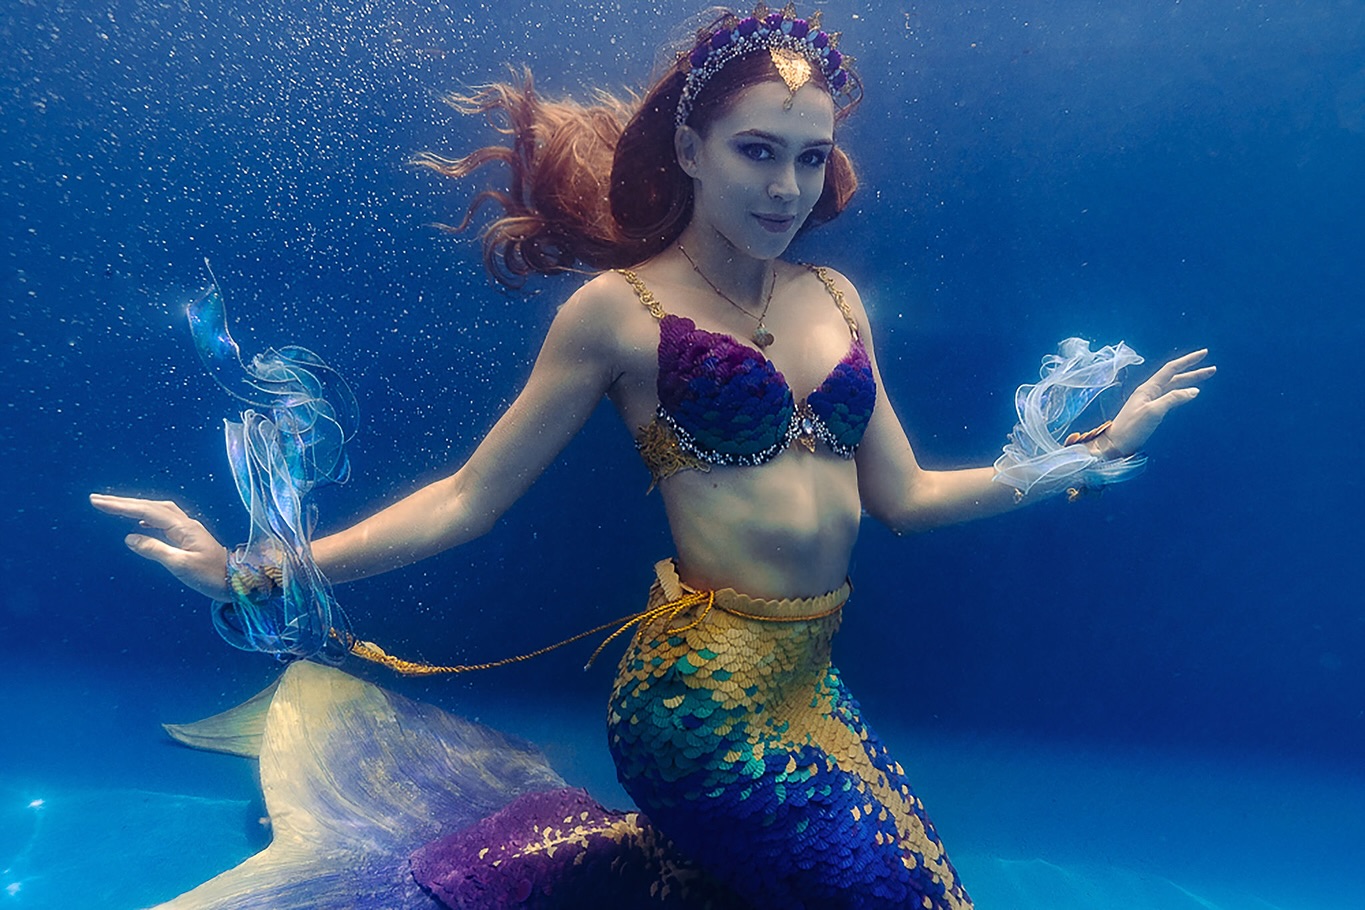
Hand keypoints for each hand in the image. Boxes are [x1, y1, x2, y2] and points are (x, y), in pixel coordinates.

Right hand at [89, 493, 230, 600]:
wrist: (237, 581)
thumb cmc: (211, 576)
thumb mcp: (181, 566)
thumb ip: (155, 550)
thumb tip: (129, 537)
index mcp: (183, 527)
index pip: (146, 511)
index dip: (121, 506)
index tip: (98, 502)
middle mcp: (185, 523)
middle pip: (151, 506)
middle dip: (123, 502)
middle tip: (97, 499)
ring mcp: (188, 528)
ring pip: (157, 510)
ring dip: (135, 506)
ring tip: (112, 507)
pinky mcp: (189, 536)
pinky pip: (164, 519)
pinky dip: (148, 516)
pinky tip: (140, 522)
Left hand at [1104, 349, 1215, 455]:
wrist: (1115, 443)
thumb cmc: (1131, 428)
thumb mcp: (1153, 412)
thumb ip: (1173, 399)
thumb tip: (1194, 390)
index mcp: (1148, 388)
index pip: (1171, 369)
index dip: (1188, 361)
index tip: (1204, 354)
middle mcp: (1148, 391)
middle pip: (1174, 377)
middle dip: (1193, 372)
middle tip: (1212, 369)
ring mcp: (1149, 400)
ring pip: (1173, 386)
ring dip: (1188, 381)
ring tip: (1204, 378)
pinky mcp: (1149, 410)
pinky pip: (1169, 395)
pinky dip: (1181, 392)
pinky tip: (1187, 393)